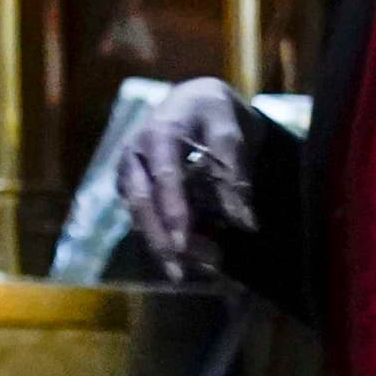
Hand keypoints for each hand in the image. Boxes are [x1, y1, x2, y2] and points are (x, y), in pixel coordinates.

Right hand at [118, 78, 257, 277]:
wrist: (194, 102)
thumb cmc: (214, 113)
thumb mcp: (231, 131)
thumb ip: (234, 173)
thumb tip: (245, 224)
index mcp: (158, 133)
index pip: (164, 176)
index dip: (173, 211)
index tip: (183, 243)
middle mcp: (135, 155)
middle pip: (141, 203)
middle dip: (160, 239)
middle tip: (181, 273)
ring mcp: (130, 173)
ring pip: (140, 217)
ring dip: (165, 246)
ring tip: (196, 271)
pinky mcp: (133, 189)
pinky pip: (146, 219)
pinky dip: (167, 240)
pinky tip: (193, 261)